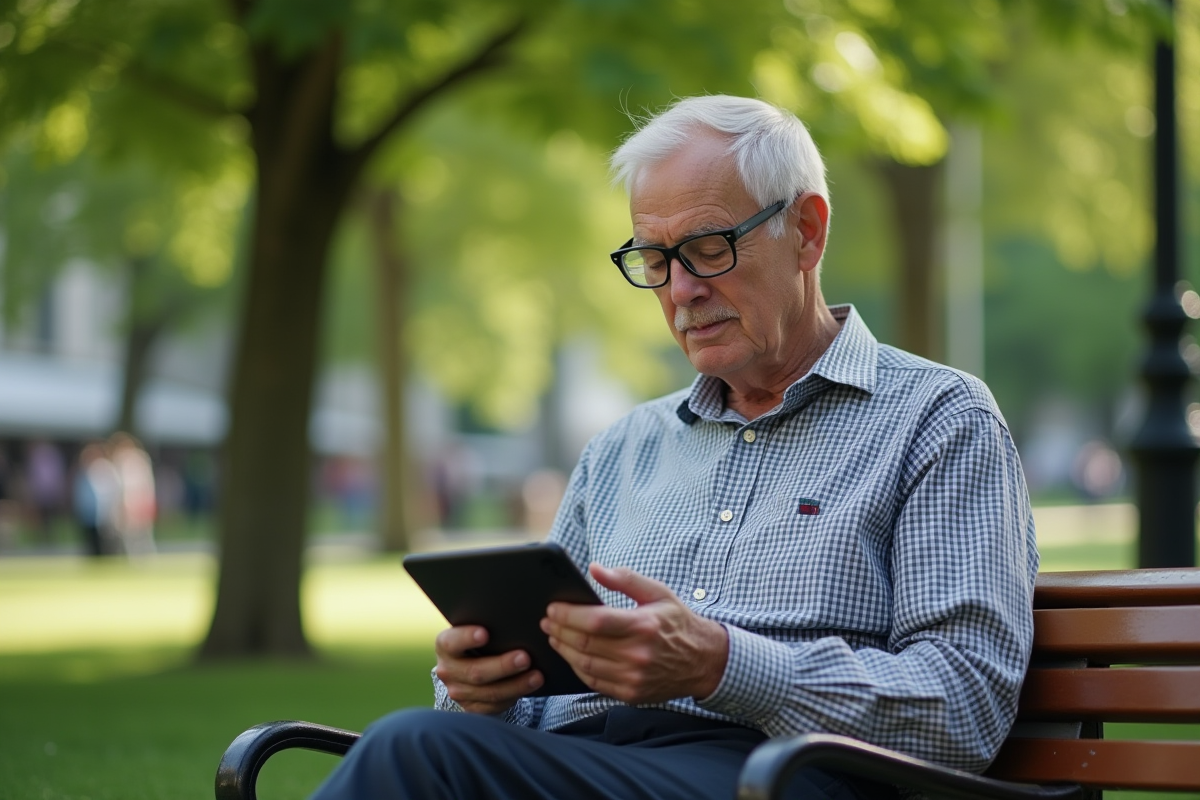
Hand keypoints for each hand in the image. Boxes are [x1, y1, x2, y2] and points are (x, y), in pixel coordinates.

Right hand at [434, 625, 543, 714]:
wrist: (467, 667)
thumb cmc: (478, 642)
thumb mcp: (474, 630)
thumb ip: (487, 627)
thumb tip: (514, 621)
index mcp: (445, 645)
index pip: (452, 642)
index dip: (467, 637)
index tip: (485, 633)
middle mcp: (447, 670)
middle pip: (475, 671)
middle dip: (503, 666)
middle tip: (525, 658)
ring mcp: (458, 692)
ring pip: (489, 692)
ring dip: (516, 685)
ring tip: (536, 676)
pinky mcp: (472, 708)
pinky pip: (495, 705)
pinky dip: (514, 696)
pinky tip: (529, 687)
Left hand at [540, 564, 728, 704]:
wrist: (703, 661)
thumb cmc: (677, 622)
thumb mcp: (658, 592)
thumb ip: (625, 579)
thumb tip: (594, 569)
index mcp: (644, 625)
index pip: (595, 621)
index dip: (568, 615)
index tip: (553, 608)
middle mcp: (638, 654)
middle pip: (585, 643)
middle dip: (560, 631)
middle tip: (547, 621)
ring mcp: (634, 677)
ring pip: (585, 664)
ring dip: (564, 649)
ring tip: (553, 637)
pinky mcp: (631, 694)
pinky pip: (594, 681)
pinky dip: (577, 668)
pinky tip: (571, 655)